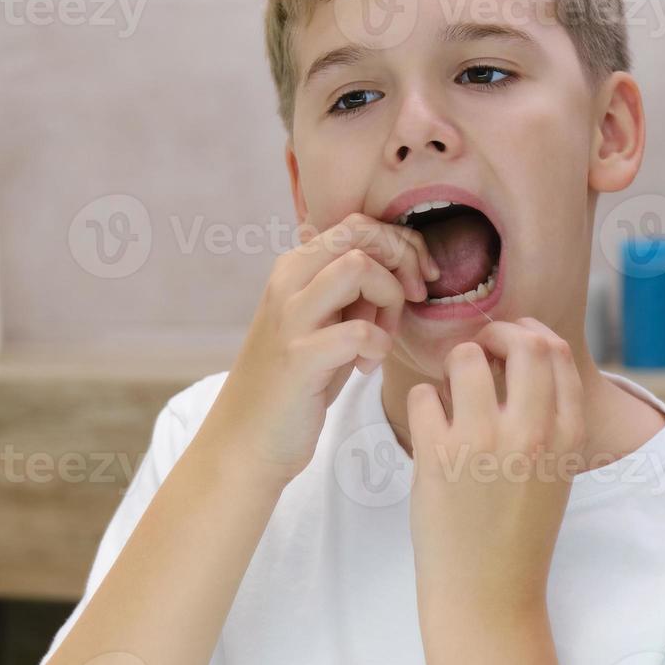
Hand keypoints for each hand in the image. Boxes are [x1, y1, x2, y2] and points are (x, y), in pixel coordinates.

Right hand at [206, 212, 440, 482]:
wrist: (246, 440)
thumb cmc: (297, 383)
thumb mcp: (323, 322)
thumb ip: (350, 289)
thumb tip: (401, 261)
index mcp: (294, 268)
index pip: (357, 225)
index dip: (400, 244)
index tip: (418, 280)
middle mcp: (287, 282)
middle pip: (360, 234)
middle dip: (403, 260)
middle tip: (412, 300)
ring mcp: (290, 318)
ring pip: (358, 268)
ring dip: (388, 299)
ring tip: (382, 336)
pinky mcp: (298, 357)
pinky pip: (359, 330)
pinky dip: (378, 345)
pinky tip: (366, 367)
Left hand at [406, 318, 586, 620]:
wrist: (488, 593)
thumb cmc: (519, 530)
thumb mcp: (557, 470)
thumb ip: (551, 416)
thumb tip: (528, 351)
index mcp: (567, 434)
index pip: (557, 352)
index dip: (529, 336)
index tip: (509, 347)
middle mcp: (532, 432)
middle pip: (523, 342)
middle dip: (496, 332)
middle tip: (479, 351)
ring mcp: (484, 443)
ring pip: (466, 357)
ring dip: (454, 364)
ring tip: (451, 392)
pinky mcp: (438, 457)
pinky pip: (423, 395)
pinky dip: (424, 402)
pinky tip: (431, 427)